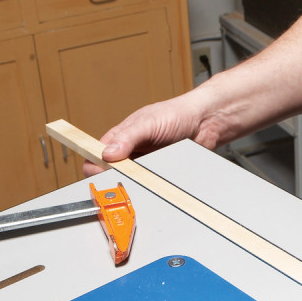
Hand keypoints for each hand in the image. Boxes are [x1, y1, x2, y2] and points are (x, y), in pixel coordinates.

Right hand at [82, 92, 226, 175]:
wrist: (206, 121)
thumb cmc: (177, 113)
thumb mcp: (148, 122)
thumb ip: (127, 137)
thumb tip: (107, 153)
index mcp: (119, 137)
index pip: (95, 155)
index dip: (95, 168)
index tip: (103, 175)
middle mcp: (129, 152)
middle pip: (110, 173)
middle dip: (115, 179)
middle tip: (125, 182)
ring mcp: (143, 164)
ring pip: (130, 182)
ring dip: (134, 183)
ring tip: (145, 180)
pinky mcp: (158, 174)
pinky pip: (149, 186)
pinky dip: (151, 186)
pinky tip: (157, 182)